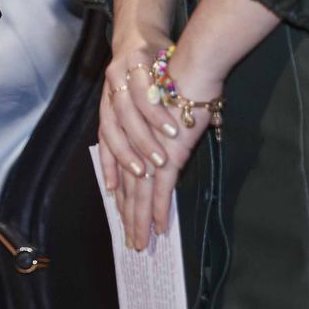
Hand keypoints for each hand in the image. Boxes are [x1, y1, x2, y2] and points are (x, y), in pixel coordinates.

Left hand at [135, 47, 219, 245]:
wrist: (189, 66)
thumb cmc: (181, 76)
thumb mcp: (168, 97)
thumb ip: (174, 117)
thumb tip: (192, 127)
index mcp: (126, 122)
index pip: (115, 159)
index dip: (116, 185)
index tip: (117, 206)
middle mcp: (131, 138)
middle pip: (125, 182)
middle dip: (127, 212)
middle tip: (129, 239)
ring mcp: (147, 148)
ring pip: (139, 191)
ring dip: (141, 218)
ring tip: (141, 242)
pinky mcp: (165, 155)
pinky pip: (160, 189)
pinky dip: (159, 209)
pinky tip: (159, 227)